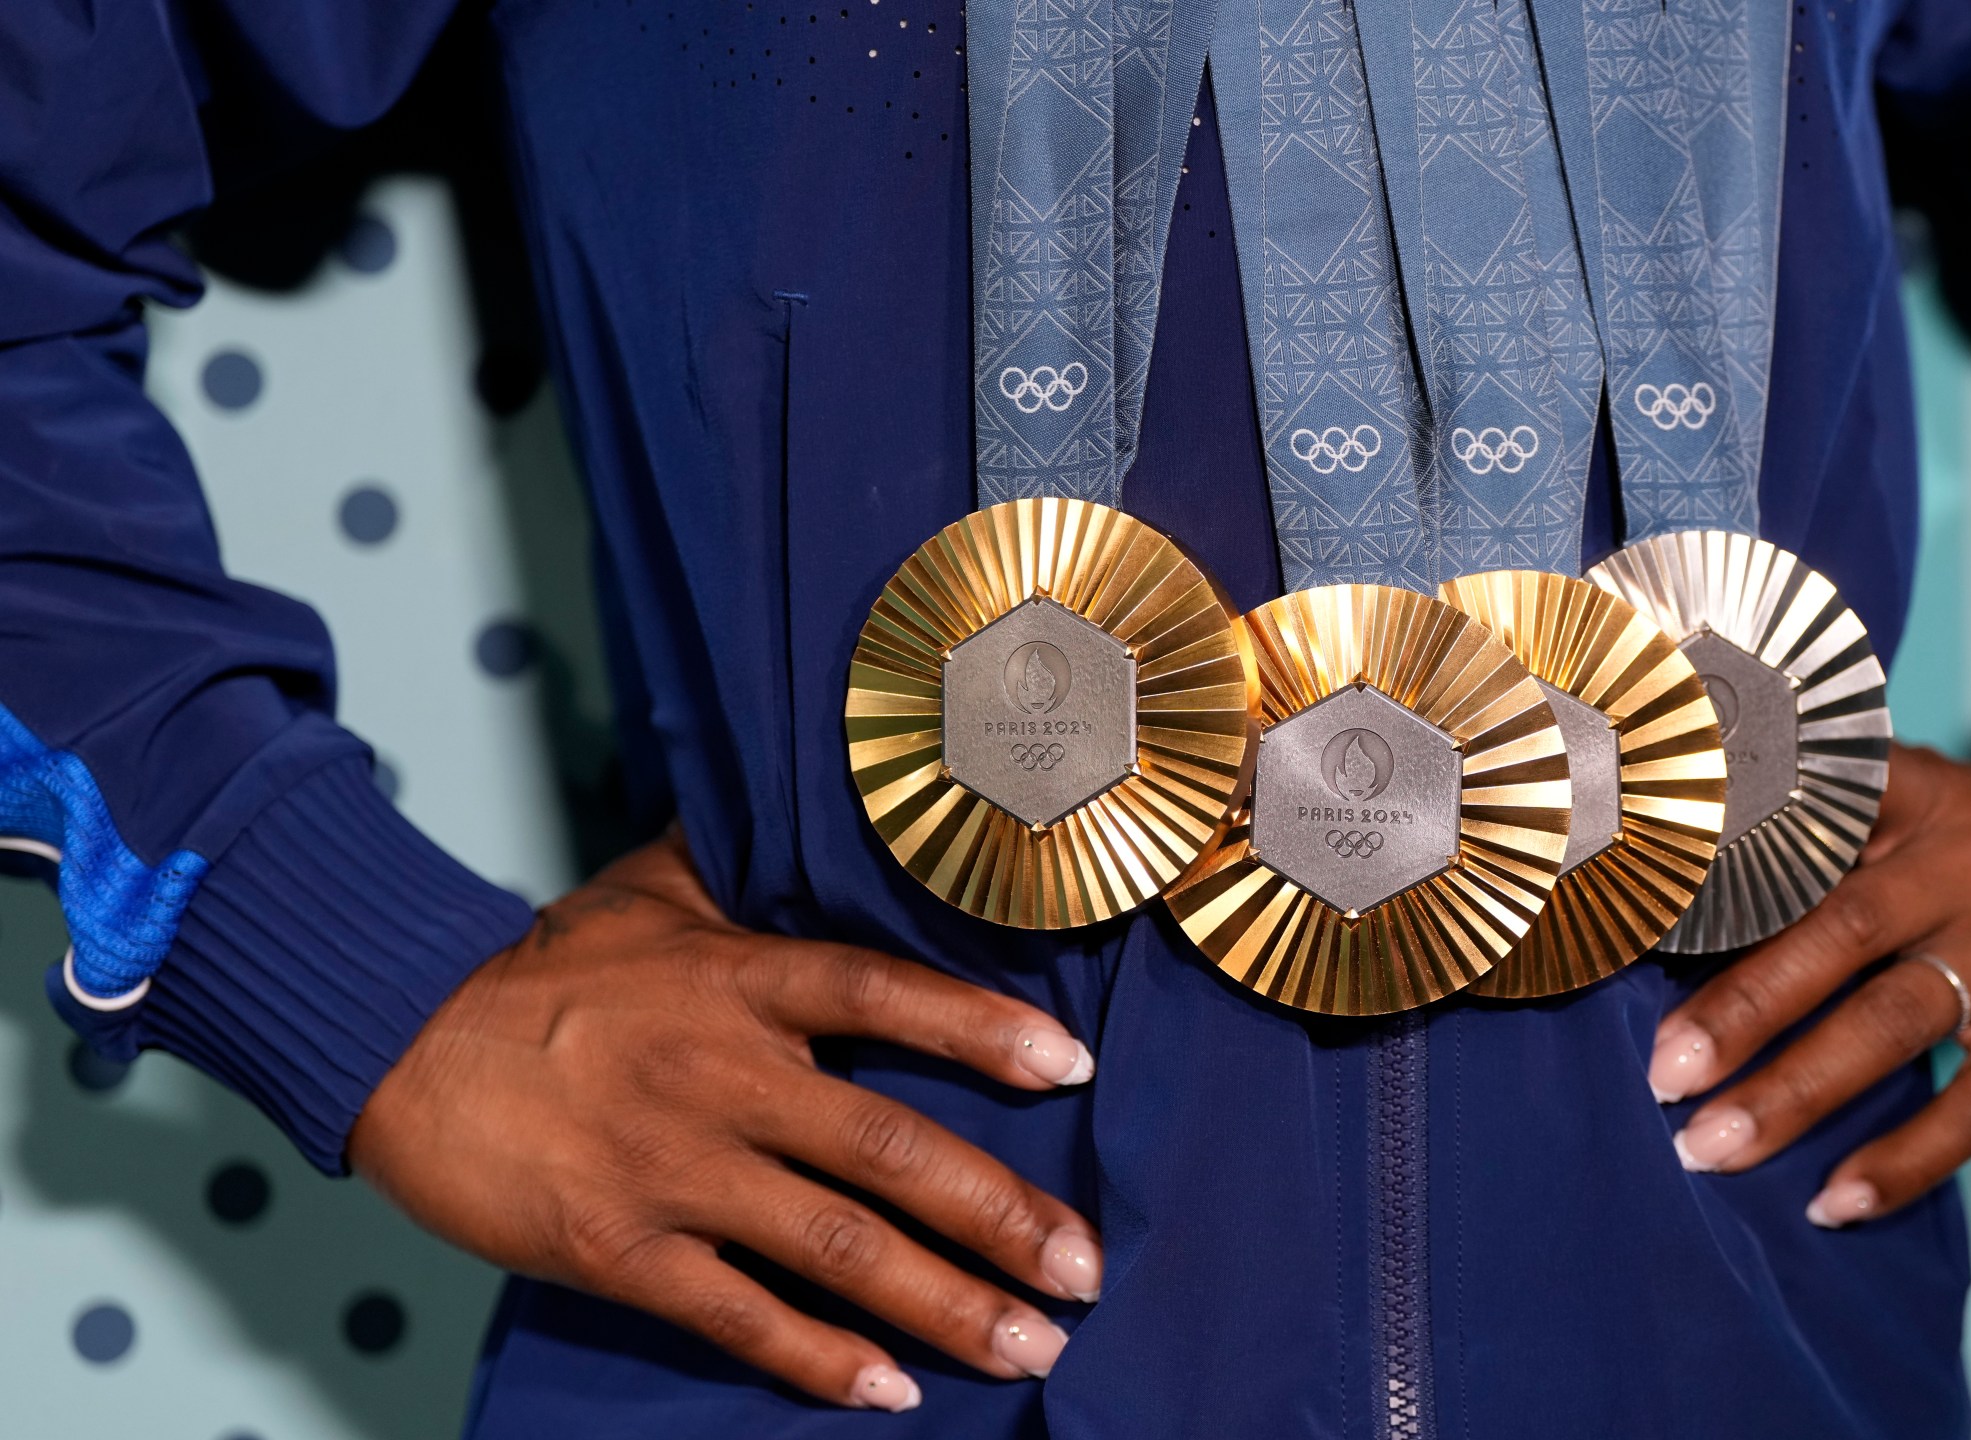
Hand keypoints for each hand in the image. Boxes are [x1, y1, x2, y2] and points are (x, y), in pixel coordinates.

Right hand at [348, 829, 1101, 1412]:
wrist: (393, 1039)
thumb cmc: (540, 970)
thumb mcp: (652, 890)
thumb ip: (747, 868)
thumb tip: (813, 802)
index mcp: (741, 978)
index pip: (884, 993)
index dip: (982, 1028)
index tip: (1073, 1068)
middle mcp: (723, 1074)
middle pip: (891, 1147)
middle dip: (1002, 1216)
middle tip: (1086, 1269)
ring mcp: (673, 1167)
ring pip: (838, 1245)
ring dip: (946, 1304)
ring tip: (1031, 1346)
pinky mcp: (617, 1247)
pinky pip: (738, 1313)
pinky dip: (819, 1358)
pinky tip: (891, 1392)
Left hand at [1647, 744, 1970, 1224]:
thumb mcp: (1922, 808)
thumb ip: (1819, 835)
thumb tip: (1671, 908)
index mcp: (1916, 798)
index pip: (1810, 821)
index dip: (1727, 862)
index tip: (1643, 914)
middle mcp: (1966, 864)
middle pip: (1840, 932)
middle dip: (1742, 1007)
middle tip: (1662, 1072)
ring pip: (1893, 1022)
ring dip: (1795, 1092)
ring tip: (1711, 1148)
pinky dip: (1903, 1160)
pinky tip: (1832, 1201)